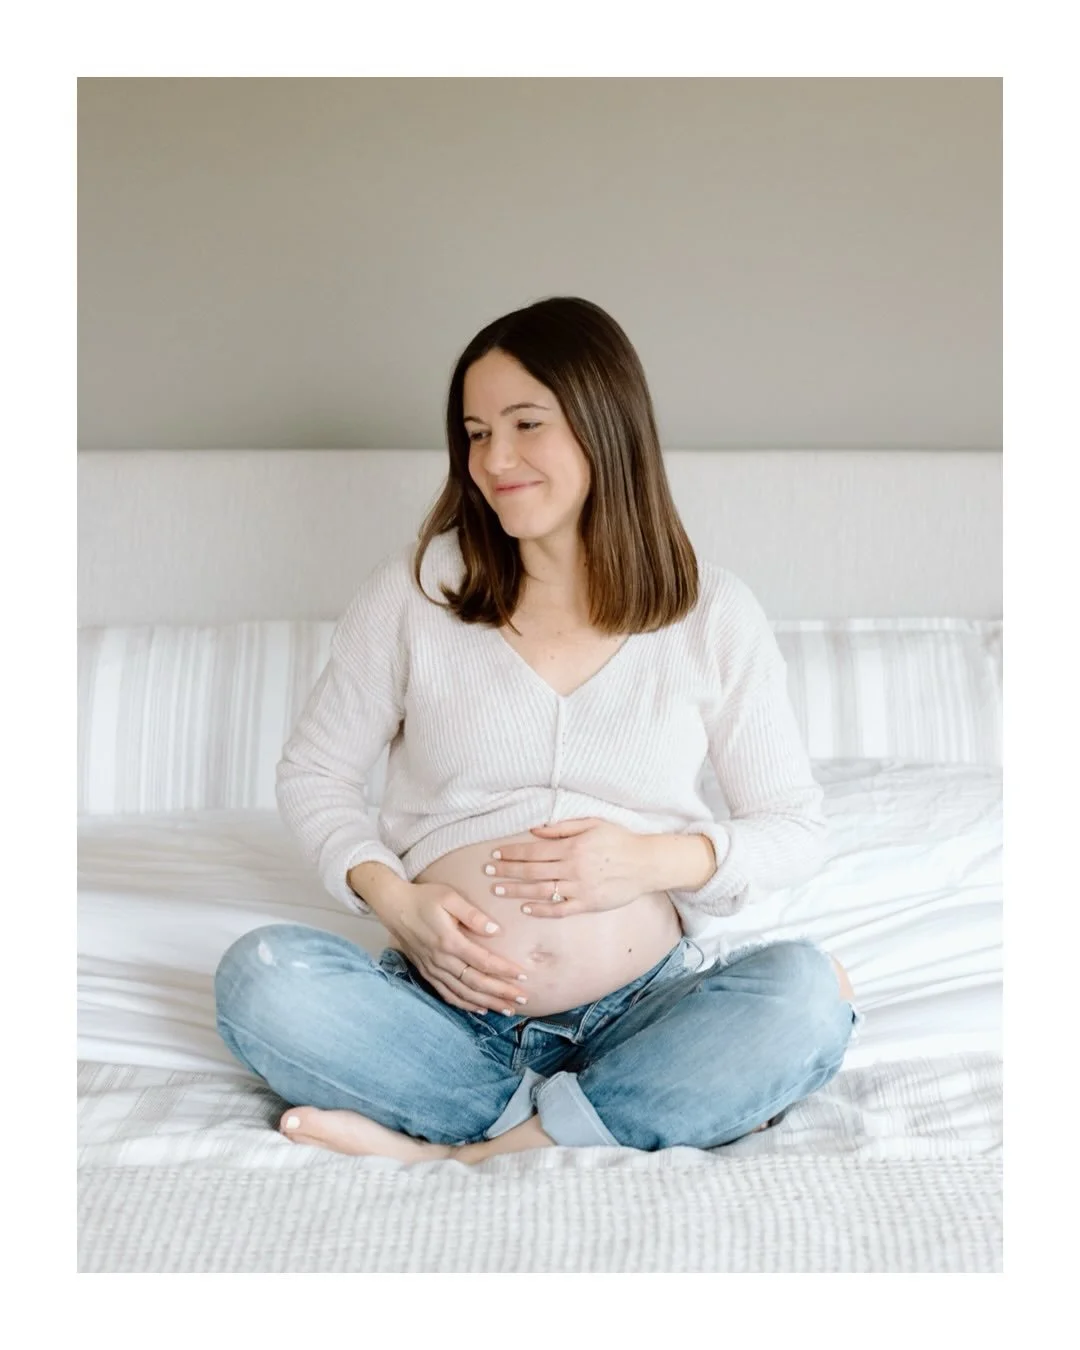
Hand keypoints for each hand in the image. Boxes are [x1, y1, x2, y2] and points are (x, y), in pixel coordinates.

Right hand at [376, 881, 530, 1014]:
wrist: (394, 906)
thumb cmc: (424, 898)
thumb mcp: (449, 897)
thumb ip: (473, 914)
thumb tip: (496, 930)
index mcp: (449, 941)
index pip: (483, 961)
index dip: (504, 971)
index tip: (523, 976)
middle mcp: (441, 960)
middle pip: (476, 983)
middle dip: (501, 993)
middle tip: (523, 999)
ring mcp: (433, 969)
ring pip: (463, 994)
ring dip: (487, 1003)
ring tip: (508, 1008)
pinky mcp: (427, 973)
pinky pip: (447, 995)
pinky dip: (464, 1005)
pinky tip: (480, 1009)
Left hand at [484, 817, 648, 919]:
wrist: (646, 864)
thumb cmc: (619, 840)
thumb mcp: (592, 824)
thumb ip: (562, 826)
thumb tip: (535, 829)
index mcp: (572, 846)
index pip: (533, 850)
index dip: (512, 853)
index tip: (495, 855)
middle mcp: (572, 868)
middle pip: (532, 871)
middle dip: (507, 871)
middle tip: (487, 873)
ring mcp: (580, 888)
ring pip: (541, 891)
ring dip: (517, 891)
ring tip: (498, 890)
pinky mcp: (588, 904)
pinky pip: (560, 910)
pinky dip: (541, 910)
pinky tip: (526, 908)